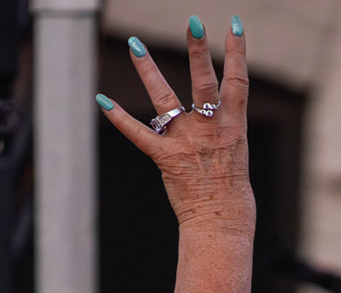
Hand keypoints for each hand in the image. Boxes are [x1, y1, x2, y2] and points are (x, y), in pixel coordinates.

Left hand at [97, 19, 251, 235]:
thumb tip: (216, 107)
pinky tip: (102, 100)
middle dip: (199, 51)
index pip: (238, 81)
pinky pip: (139, 135)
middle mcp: (210, 129)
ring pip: (165, 99)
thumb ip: (223, 124)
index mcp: (234, 126)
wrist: (222, 222)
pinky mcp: (165, 158)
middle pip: (205, 83)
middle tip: (193, 22)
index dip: (237, 52)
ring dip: (148, 71)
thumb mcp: (236, 150)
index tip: (234, 25)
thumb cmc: (231, 189)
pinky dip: (119, 118)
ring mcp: (186, 142)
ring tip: (135, 44)